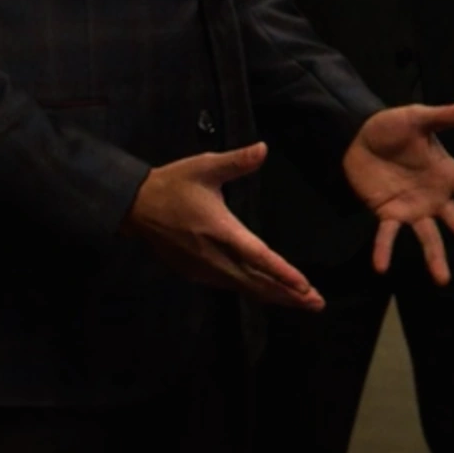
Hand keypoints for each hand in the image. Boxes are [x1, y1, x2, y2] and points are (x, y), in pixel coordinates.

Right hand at [119, 144, 323, 310]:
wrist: (136, 207)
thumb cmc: (174, 183)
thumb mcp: (205, 166)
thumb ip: (236, 161)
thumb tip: (263, 148)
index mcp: (220, 230)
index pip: (257, 256)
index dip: (282, 272)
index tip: (305, 285)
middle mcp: (214, 256)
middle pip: (257, 281)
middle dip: (288, 294)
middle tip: (317, 303)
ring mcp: (204, 269)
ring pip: (245, 288)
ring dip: (274, 296)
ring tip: (303, 302)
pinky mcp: (196, 274)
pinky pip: (231, 286)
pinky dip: (254, 291)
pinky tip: (270, 294)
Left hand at [344, 100, 453, 283]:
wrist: (354, 135)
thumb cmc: (389, 127)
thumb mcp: (416, 118)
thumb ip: (442, 117)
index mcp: (447, 174)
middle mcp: (435, 197)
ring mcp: (412, 209)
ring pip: (429, 238)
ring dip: (435, 259)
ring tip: (442, 280)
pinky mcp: (387, 214)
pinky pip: (388, 236)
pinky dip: (384, 251)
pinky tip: (381, 267)